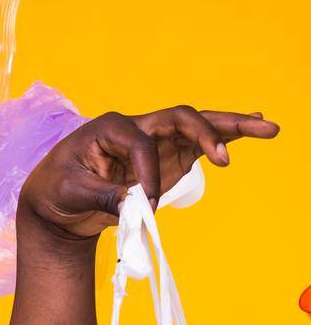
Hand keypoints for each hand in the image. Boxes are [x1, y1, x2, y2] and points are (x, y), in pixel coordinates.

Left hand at [19, 106, 279, 239]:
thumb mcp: (70, 192)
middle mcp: (137, 128)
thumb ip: (102, 195)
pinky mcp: (164, 162)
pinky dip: (221, 142)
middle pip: (183, 119)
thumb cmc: (56, 190)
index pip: (143, 143)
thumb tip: (133, 203)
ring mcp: (155, 144)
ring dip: (231, 129)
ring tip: (268, 128)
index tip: (143, 206)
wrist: (55, 204)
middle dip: (214, 128)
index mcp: (111, 127)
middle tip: (246, 139)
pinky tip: (249, 135)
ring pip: (197, 130)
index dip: (148, 175)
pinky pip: (197, 148)